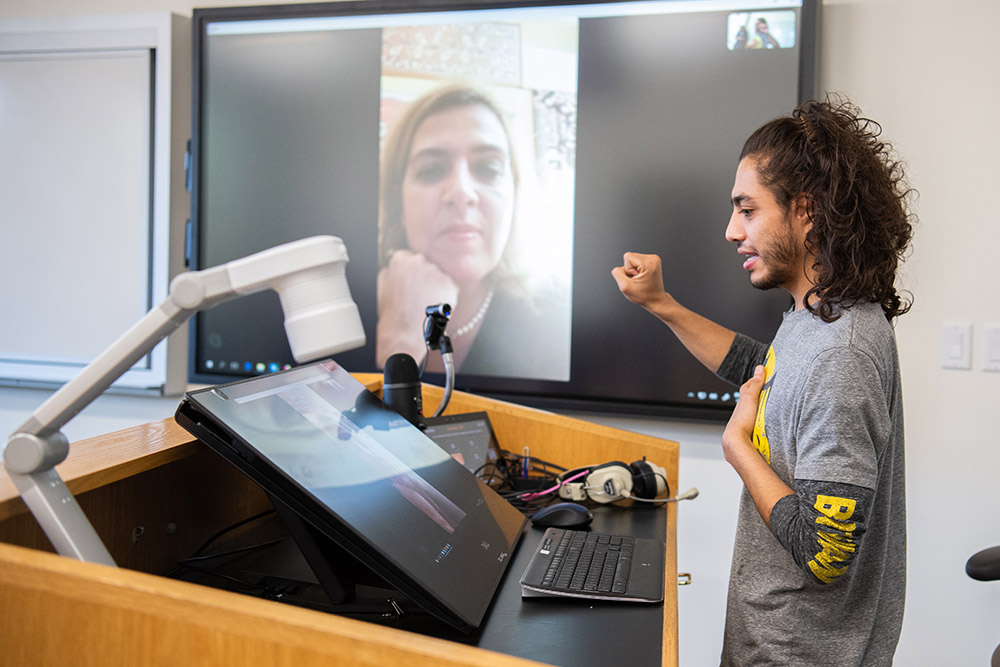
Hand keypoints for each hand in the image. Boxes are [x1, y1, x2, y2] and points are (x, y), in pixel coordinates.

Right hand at [376, 250, 458, 366]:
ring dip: (435, 287)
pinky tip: (435, 307)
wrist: (405, 334)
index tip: (411, 282)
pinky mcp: (449, 284)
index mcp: (400, 260)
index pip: (408, 259)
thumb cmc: (393, 315)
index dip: (410, 274)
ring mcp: (436, 272)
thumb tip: (394, 270)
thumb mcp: (382, 288)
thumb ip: (390, 274)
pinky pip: (449, 288)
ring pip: (438, 277)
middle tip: (419, 295)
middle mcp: (419, 261)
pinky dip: (445, 296)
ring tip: (427, 304)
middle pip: (425, 266)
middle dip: (423, 278)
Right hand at [611, 252, 668, 310]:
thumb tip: (618, 268)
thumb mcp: (625, 287)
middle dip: (630, 270)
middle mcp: (653, 258)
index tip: (636, 278)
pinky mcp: (653, 261)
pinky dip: (638, 270)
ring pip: (633, 260)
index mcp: (648, 263)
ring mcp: (654, 259)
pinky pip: (638, 261)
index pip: (627, 257)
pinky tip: (643, 277)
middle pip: (630, 257)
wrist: (656, 300)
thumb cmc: (644, 295)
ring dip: (634, 270)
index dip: (628, 270)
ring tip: (641, 279)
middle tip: (638, 280)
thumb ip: (617, 274)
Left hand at [722, 365, 764, 463]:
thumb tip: (760, 368)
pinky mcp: (750, 430)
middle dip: (757, 393)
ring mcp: (746, 421)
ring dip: (760, 408)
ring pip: (753, 411)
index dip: (755, 380)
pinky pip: (757, 422)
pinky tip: (767, 422)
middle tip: (767, 387)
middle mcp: (742, 410)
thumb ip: (755, 384)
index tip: (763, 375)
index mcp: (742, 401)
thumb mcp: (750, 398)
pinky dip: (761, 419)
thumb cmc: (741, 421)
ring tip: (770, 405)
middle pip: (750, 399)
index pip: (748, 387)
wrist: (736, 441)